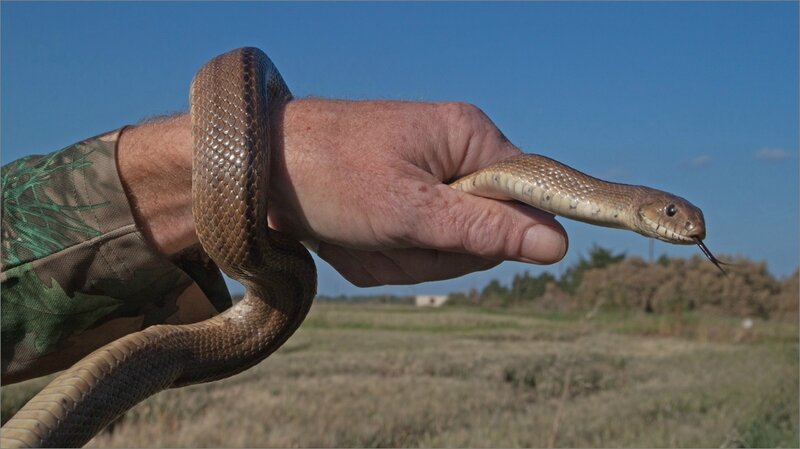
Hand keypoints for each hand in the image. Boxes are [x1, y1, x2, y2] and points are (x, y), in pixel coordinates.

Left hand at [118, 100, 567, 286]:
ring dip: (397, 258)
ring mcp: (426, 181)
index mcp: (468, 140)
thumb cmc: (329, 174)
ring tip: (356, 233)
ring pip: (442, 251)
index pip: (528, 198)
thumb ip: (485, 229)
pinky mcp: (400, 202)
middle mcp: (454, 157)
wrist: (254, 167)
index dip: (500, 236)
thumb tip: (558, 242)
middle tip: (383, 236)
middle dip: (430, 253)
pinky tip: (347, 237)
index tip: (446, 240)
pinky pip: (410, 249)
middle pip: (484, 236)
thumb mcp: (410, 211)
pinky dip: (378, 257)